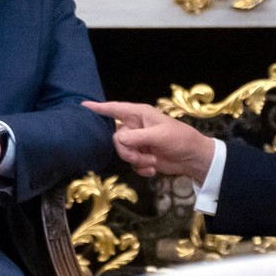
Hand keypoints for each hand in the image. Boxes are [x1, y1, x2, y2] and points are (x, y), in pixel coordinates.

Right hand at [83, 101, 214, 181]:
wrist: (193, 158)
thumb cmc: (180, 139)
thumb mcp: (159, 136)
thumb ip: (136, 137)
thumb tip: (118, 140)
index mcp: (140, 114)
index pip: (115, 109)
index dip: (99, 108)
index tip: (83, 105)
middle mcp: (136, 126)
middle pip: (117, 138)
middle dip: (127, 151)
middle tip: (142, 157)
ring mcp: (139, 142)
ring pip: (123, 152)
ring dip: (136, 161)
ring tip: (152, 163)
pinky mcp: (142, 156)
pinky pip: (131, 163)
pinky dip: (141, 168)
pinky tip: (152, 169)